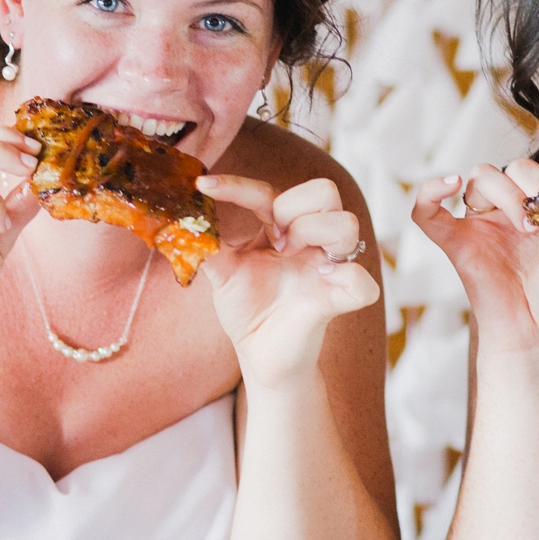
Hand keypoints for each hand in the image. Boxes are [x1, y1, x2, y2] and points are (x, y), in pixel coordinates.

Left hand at [194, 175, 378, 388]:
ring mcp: (330, 268)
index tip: (203, 184)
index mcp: (282, 229)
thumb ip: (205, 245)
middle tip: (273, 240)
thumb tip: (176, 220)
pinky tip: (319, 285)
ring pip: (348, 223)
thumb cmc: (247, 308)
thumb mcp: (221, 272)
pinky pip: (362, 282)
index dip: (237, 185)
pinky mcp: (340, 300)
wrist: (259, 355)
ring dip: (313, 232)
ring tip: (288, 257)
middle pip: (325, 190)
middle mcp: (311, 242)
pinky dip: (345, 280)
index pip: (270, 191)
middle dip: (293, 209)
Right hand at [409, 159, 538, 360]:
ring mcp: (480, 224)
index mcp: (538, 207)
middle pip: (508, 169)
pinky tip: (449, 185)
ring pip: (480, 178)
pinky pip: (427, 212)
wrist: (538, 332)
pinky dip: (429, 192)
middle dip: (530, 188)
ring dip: (504, 193)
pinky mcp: (455, 243)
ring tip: (526, 228)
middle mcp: (507, 210)